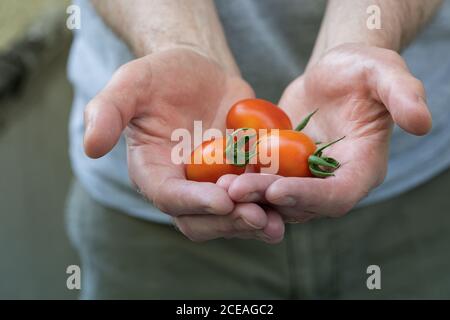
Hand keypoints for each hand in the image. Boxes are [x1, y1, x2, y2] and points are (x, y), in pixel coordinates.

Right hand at [84, 48, 283, 241]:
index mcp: (153, 171)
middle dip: (228, 221)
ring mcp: (212, 185)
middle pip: (201, 219)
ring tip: (279, 221)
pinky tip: (293, 201)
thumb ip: (108, 110)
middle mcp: (182, 186)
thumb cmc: (162, 76)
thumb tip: (89, 146)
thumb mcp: (132, 83)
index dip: (193, 202)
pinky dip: (273, 204)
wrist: (199, 72)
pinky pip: (256, 199)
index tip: (222, 198)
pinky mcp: (239, 177)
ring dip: (254, 222)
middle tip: (256, 215)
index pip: (169, 197)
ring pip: (231, 218)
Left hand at [226, 44, 431, 221]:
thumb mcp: (384, 73)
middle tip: (237, 191)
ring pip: (278, 198)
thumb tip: (422, 123)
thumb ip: (403, 95)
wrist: (334, 73)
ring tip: (221, 187)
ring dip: (251, 196)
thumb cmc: (362, 70)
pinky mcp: (285, 168)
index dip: (311, 197)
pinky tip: (218, 173)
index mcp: (363, 168)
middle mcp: (334, 181)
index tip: (279, 190)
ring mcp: (307, 178)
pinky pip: (263, 181)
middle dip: (270, 199)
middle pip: (303, 203)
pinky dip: (243, 180)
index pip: (339, 195)